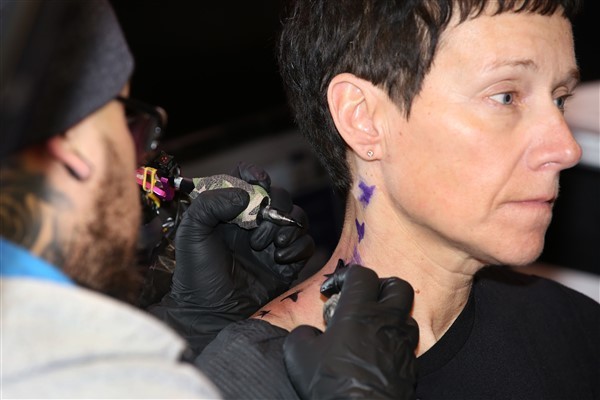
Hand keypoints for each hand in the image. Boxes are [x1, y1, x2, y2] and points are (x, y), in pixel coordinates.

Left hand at [148, 163, 313, 355]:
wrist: (210, 312)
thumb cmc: (197, 272)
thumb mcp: (192, 231)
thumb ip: (211, 203)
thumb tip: (247, 195)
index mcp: (230, 210)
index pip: (249, 179)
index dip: (256, 174)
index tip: (258, 181)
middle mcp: (253, 223)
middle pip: (279, 196)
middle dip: (274, 208)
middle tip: (257, 231)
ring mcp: (272, 242)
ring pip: (297, 217)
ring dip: (288, 227)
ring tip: (271, 246)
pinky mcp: (287, 262)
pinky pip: (306, 243)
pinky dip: (298, 246)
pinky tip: (280, 258)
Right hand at [283, 264, 418, 399]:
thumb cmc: (332, 384)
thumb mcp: (298, 354)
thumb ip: (302, 333)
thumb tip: (309, 333)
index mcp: (359, 311)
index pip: (361, 274)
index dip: (343, 275)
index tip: (329, 290)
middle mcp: (386, 321)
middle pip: (396, 285)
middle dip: (378, 285)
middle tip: (360, 298)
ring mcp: (402, 342)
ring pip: (405, 313)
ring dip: (389, 314)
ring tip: (369, 326)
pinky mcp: (411, 364)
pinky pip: (406, 341)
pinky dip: (393, 339)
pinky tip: (377, 351)